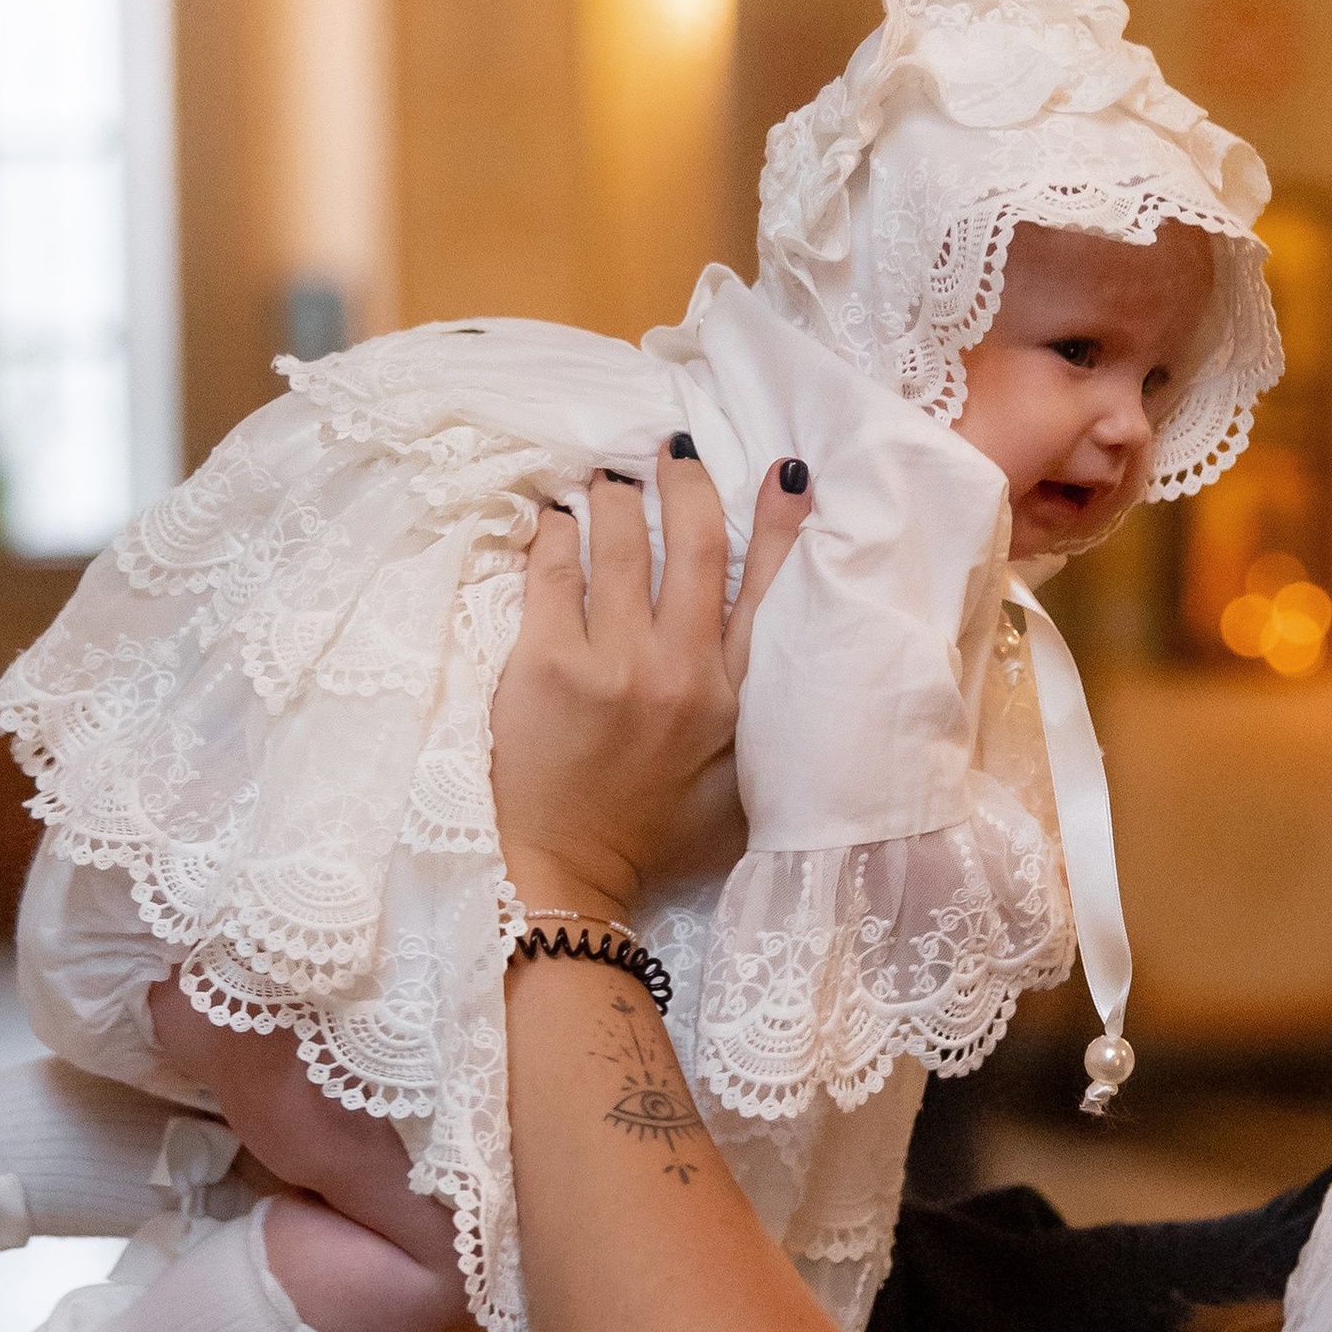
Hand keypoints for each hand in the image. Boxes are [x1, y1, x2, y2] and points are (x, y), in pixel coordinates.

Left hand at [491, 446, 812, 917]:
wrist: (570, 879)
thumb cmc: (654, 837)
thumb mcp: (736, 784)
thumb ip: (756, 715)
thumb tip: (773, 646)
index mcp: (734, 698)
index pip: (770, 589)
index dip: (782, 522)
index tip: (786, 471)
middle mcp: (681, 670)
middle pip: (696, 544)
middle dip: (685, 482)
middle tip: (669, 452)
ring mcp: (614, 664)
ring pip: (621, 542)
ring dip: (615, 498)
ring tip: (605, 482)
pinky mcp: (546, 666)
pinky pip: (554, 570)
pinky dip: (556, 534)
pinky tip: (555, 520)